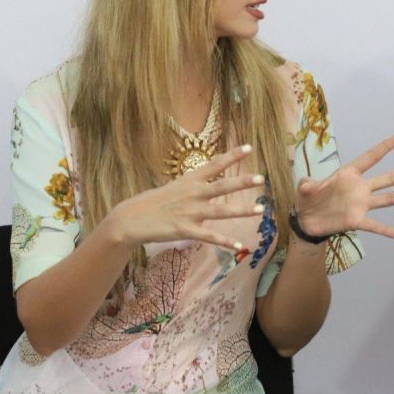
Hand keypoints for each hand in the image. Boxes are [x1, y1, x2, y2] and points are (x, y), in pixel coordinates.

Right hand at [107, 144, 264, 250]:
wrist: (132, 218)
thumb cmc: (155, 202)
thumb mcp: (176, 186)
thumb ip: (195, 184)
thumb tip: (211, 178)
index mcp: (190, 180)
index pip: (214, 164)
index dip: (232, 155)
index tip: (249, 147)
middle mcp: (193, 194)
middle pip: (221, 186)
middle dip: (241, 182)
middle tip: (261, 178)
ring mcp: (190, 212)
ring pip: (220, 211)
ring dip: (241, 211)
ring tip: (259, 209)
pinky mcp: (185, 230)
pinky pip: (209, 237)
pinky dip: (225, 242)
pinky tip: (240, 246)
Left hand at [294, 134, 393, 238]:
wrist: (306, 221)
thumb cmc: (308, 199)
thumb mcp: (304, 189)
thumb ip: (307, 184)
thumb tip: (307, 185)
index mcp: (348, 174)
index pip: (369, 158)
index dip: (384, 148)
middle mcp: (359, 188)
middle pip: (388, 178)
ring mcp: (360, 204)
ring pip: (387, 198)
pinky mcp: (356, 220)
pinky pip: (374, 225)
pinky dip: (384, 230)